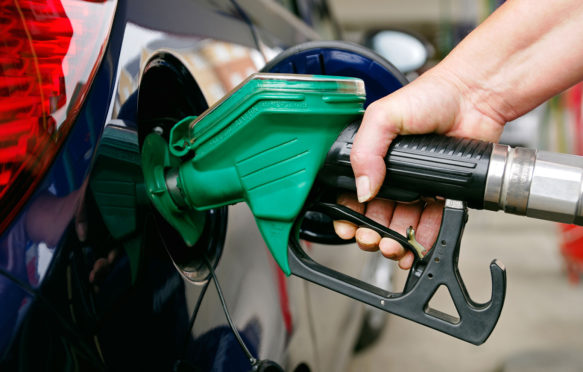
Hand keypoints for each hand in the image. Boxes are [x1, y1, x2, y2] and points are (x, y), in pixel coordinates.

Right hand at [334, 66, 505, 268]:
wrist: (474, 97)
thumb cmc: (430, 96)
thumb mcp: (383, 116)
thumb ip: (365, 151)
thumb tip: (362, 188)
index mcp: (373, 157)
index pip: (353, 192)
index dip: (348, 213)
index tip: (347, 226)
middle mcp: (393, 173)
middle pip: (375, 214)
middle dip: (370, 232)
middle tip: (371, 240)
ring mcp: (418, 185)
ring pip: (401, 223)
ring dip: (394, 241)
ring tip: (393, 248)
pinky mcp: (443, 193)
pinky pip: (431, 221)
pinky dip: (423, 239)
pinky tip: (416, 248)